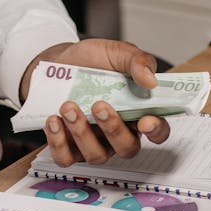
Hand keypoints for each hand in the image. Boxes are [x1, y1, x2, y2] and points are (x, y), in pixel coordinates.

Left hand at [20, 38, 169, 166]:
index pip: (157, 130)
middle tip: (98, 105)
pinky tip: (54, 120)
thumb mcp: (116, 52)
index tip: (145, 122)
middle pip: (126, 148)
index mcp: (136, 111)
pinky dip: (58, 143)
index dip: (156, 131)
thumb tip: (150, 80)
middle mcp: (117, 132)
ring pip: (96, 155)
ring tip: (68, 106)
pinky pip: (66, 158)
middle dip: (113, 129)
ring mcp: (93, 142)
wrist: (57, 61)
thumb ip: (137, 61)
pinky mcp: (67, 147)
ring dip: (82, 133)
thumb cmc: (91, 61)